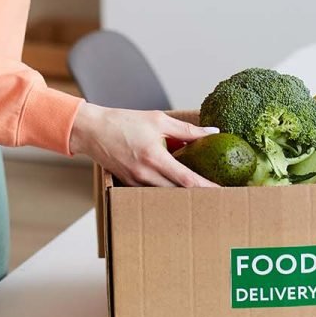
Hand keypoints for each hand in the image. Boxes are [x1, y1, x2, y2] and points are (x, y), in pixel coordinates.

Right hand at [68, 102, 217, 187]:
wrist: (92, 130)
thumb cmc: (124, 121)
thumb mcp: (158, 119)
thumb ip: (186, 129)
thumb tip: (212, 132)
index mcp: (154, 157)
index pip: (187, 179)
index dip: (207, 188)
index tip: (224, 192)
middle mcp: (145, 174)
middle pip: (178, 193)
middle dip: (197, 195)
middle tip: (216, 194)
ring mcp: (136, 183)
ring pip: (166, 196)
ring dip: (182, 195)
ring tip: (199, 192)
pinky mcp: (129, 185)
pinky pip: (152, 193)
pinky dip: (165, 191)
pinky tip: (174, 186)